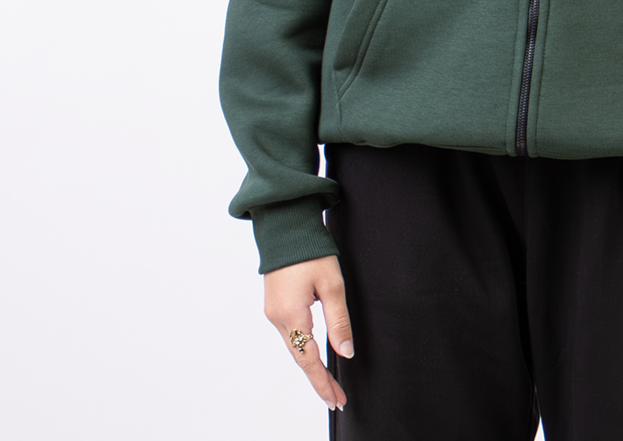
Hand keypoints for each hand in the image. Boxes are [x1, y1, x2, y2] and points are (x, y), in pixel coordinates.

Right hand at [263, 255, 353, 410]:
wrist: (285, 226)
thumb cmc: (310, 250)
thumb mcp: (332, 284)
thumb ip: (338, 320)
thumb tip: (345, 353)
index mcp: (292, 314)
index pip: (309, 360)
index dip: (323, 383)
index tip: (336, 400)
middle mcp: (278, 317)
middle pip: (300, 358)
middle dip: (318, 380)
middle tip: (337, 398)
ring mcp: (273, 312)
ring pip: (294, 347)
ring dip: (311, 366)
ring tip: (329, 383)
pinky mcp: (274, 304)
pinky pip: (289, 334)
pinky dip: (302, 349)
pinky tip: (313, 356)